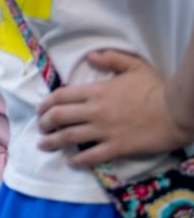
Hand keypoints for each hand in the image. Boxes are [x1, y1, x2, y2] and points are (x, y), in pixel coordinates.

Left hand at [37, 49, 191, 165]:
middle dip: (44, 123)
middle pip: (59, 117)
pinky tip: (70, 161)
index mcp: (96, 91)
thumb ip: (111, 59)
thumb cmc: (156, 88)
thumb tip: (91, 56)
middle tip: (40, 128)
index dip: (45, 104)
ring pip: (69, 138)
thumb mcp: (134, 66)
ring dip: (52, 142)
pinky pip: (90, 156)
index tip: (40, 110)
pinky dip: (76, 160)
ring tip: (43, 145)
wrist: (176, 111)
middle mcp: (95, 111)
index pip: (61, 97)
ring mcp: (104, 131)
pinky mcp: (116, 147)